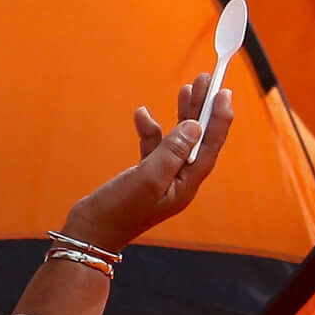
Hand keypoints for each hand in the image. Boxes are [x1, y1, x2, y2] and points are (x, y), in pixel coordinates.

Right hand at [60, 81, 232, 252]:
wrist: (91, 233)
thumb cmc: (118, 211)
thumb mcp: (148, 178)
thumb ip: (172, 151)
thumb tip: (194, 127)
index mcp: (186, 185)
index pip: (210, 146)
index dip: (219, 119)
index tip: (223, 92)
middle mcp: (179, 181)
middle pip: (198, 139)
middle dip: (203, 109)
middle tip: (205, 80)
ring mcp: (162, 178)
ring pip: (178, 140)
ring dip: (182, 114)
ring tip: (185, 88)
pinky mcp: (144, 176)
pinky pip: (154, 147)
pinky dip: (150, 130)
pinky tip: (142, 115)